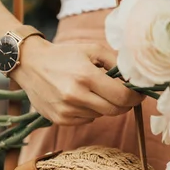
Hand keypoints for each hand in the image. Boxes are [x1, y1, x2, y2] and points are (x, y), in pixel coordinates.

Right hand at [11, 36, 144, 125]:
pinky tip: (80, 98)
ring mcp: (66, 110)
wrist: (29, 64)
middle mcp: (76, 96)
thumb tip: (135, 78)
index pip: (122, 97)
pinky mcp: (59, 119)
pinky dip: (89, 111)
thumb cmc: (64, 55)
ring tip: (92, 91)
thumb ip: (116, 62)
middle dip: (124, 104)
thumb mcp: (92, 49)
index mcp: (86, 76)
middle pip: (115, 111)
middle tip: (123, 94)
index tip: (139, 94)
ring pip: (100, 116)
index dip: (136, 97)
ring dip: (103, 105)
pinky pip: (86, 120)